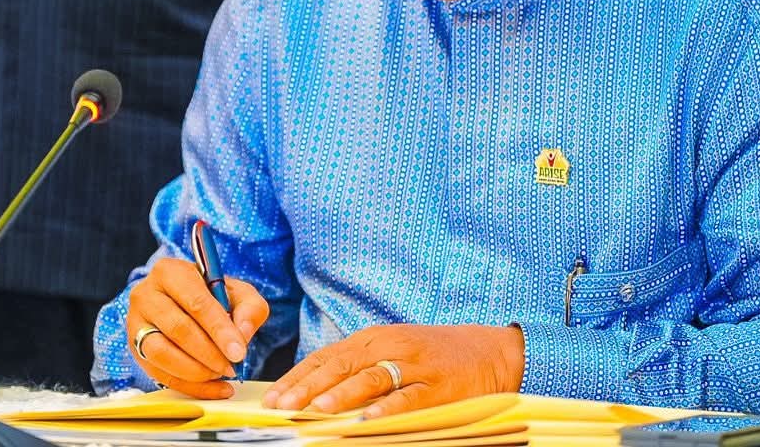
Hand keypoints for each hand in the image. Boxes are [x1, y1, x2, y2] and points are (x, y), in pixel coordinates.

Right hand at [126, 257, 269, 398]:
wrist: (184, 302)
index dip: (219, 330)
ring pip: (162, 353)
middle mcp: (146, 294)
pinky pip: (159, 374)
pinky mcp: (135, 348)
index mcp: (170, 271)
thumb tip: (242, 334)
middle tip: (231, 366)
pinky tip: (212, 387)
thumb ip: (250, 308)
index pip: (196, 303)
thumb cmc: (212, 295)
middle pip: (178, 329)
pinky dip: (189, 386)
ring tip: (219, 373)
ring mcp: (135, 323)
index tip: (238, 352)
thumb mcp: (238, 292)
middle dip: (209, 353)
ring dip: (196, 371)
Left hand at [262, 324, 523, 417]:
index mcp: (371, 339)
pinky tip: (368, 419)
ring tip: (317, 408)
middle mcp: (388, 347)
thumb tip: (313, 391)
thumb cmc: (430, 355)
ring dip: (342, 394)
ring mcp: (413, 366)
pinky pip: (408, 398)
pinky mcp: (437, 387)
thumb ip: (356, 367)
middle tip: (283, 405)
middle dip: (308, 387)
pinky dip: (387, 408)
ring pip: (370, 379)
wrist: (487, 352)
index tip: (272, 397)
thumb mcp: (390, 352)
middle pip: (340, 366)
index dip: (297, 377)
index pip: (325, 357)